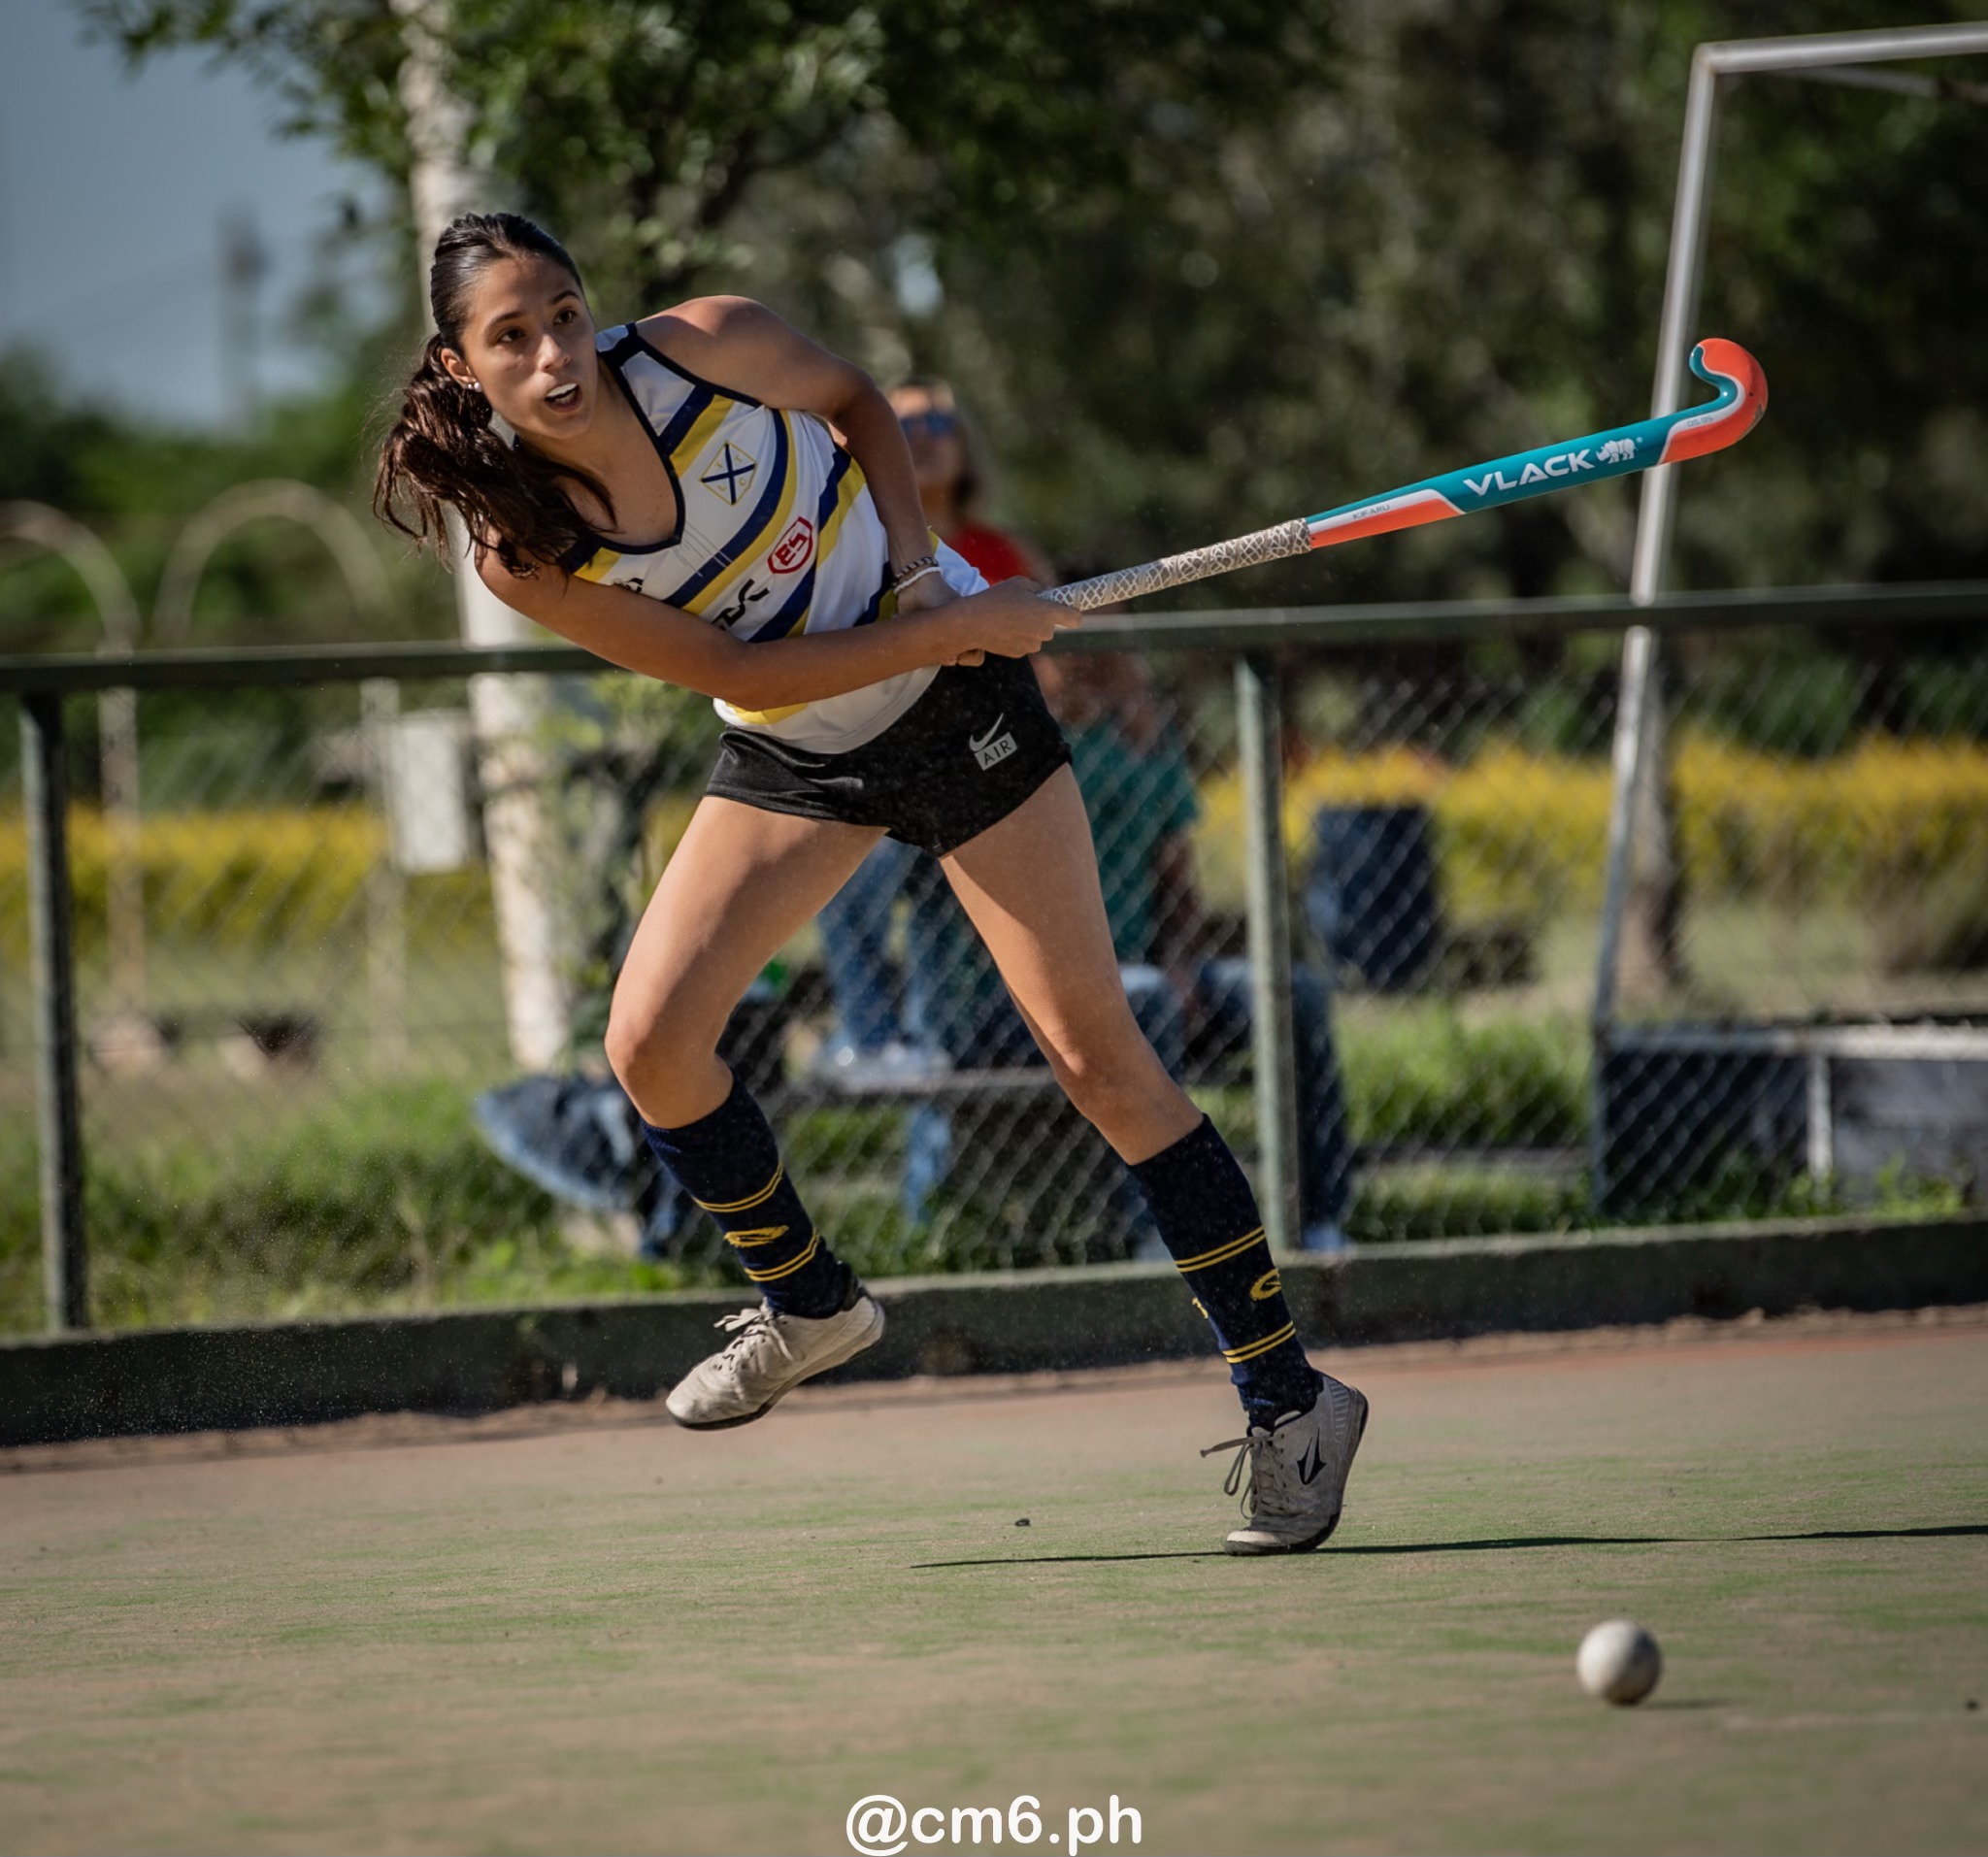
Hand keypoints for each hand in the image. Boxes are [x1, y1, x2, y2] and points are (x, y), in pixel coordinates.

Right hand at [950, 577, 1075, 660]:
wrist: (972, 623)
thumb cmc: (996, 599)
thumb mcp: (1019, 583)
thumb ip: (1038, 588)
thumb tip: (1046, 594)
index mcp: (1048, 613)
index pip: (1075, 619)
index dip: (1073, 614)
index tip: (1067, 610)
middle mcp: (1044, 632)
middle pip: (1051, 626)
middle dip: (1042, 619)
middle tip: (1025, 608)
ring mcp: (1032, 645)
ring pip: (1037, 636)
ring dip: (1029, 628)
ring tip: (1010, 617)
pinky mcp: (1020, 653)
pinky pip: (1025, 643)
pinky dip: (1018, 637)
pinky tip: (1003, 628)